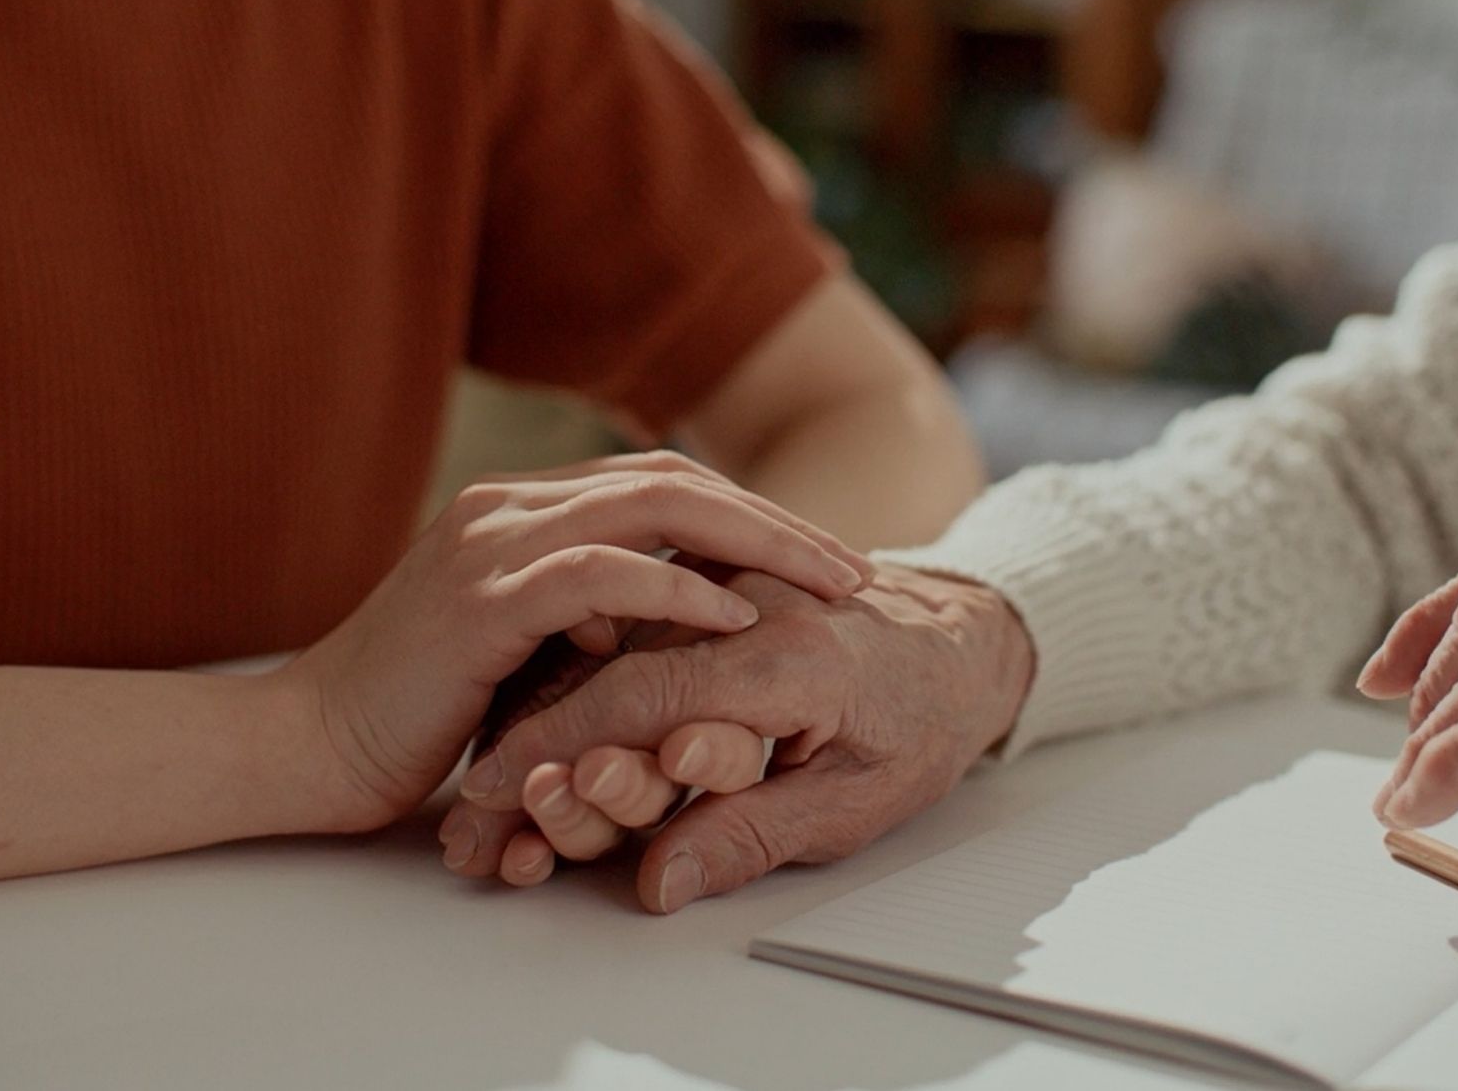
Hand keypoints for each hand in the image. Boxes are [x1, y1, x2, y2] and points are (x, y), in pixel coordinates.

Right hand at [278, 452, 871, 830]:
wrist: (304, 747)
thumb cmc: (414, 714)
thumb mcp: (514, 650)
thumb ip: (577, 616)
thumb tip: (655, 615)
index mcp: (521, 511)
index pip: (661, 484)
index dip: (750, 517)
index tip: (822, 563)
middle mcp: (510, 507)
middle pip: (675, 480)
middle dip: (777, 523)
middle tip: (856, 570)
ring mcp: (492, 542)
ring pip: (653, 507)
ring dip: (755, 546)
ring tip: (828, 589)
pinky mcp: (480, 597)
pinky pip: (601, 573)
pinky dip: (677, 592)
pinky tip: (735, 621)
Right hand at [450, 565, 1033, 911]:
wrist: (974, 642)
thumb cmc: (924, 721)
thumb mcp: (856, 803)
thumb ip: (752, 832)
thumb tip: (658, 879)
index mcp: (787, 657)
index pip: (641, 699)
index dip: (559, 751)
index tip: (500, 796)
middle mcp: (750, 601)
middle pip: (611, 665)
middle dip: (537, 734)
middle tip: (483, 796)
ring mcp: (734, 580)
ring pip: (611, 635)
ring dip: (553, 701)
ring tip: (507, 764)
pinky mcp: (723, 578)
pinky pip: (635, 611)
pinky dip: (585, 667)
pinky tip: (559, 715)